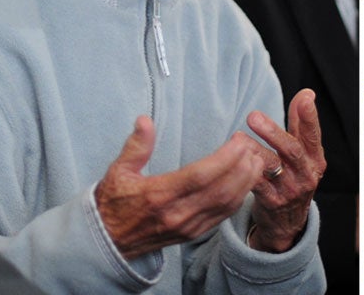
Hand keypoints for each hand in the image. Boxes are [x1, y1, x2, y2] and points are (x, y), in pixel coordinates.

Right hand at [95, 116, 265, 258]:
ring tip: (256, 160)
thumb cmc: (113, 203)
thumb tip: (144, 120)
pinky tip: (246, 183)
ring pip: (225, 205)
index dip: (224, 159)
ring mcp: (186, 227)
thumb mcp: (117, 171)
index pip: (200, 176)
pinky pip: (222, 217)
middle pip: (219, 191)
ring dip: (245, 183)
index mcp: (158, 195)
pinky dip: (238, 199)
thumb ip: (135, 146)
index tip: (238, 141)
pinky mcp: (192, 234)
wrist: (108, 242)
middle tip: (251, 145)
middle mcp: (176, 214)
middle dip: (242, 167)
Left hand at [246, 89, 325, 252]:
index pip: (313, 135)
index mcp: (315, 159)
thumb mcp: (303, 154)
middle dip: (273, 131)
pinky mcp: (272, 203)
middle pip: (292, 150)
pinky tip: (235, 159)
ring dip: (253, 150)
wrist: (288, 222)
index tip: (304, 98)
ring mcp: (290, 190)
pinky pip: (257, 184)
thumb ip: (302, 125)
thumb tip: (306, 94)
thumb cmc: (294, 177)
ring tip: (238, 137)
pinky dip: (246, 170)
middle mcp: (306, 174)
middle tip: (253, 116)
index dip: (309, 116)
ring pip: (272, 166)